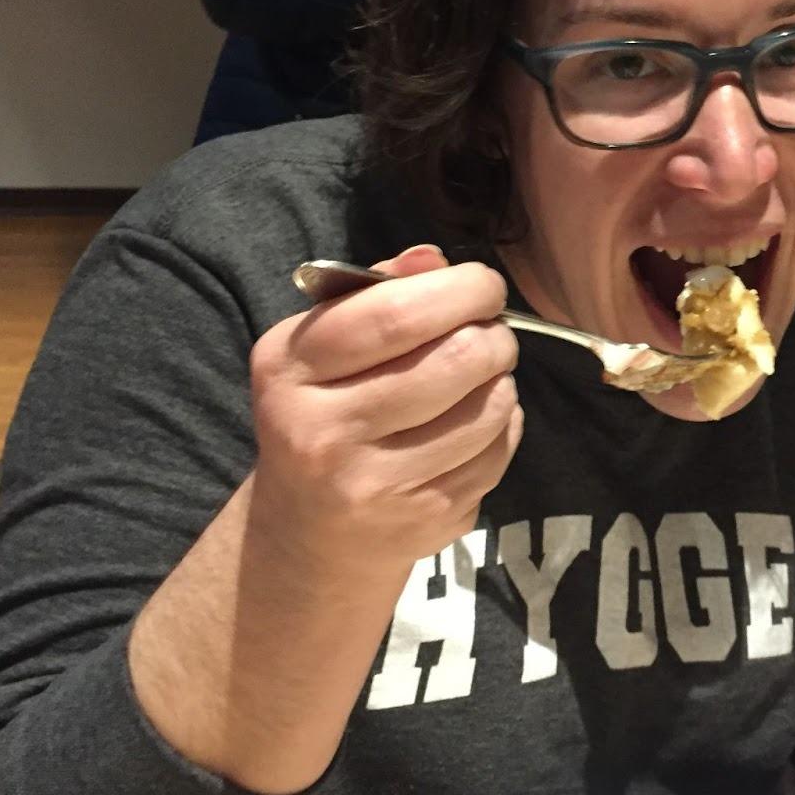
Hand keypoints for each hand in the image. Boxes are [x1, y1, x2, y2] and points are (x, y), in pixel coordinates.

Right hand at [248, 244, 521, 567]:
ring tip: (483, 375)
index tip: (484, 286)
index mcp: (291, 371)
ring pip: (488, 408)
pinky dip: (503, 424)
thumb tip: (434, 260)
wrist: (306, 535)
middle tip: (491, 332)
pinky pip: (497, 452)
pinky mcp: (425, 519)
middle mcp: (325, 432)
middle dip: (494, 334)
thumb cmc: (320, 415)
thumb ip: (373, 296)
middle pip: (455, 359)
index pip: (394, 315)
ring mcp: (377, 485)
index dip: (460, 290)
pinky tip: (478, 421)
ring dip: (501, 380)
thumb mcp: (318, 350)